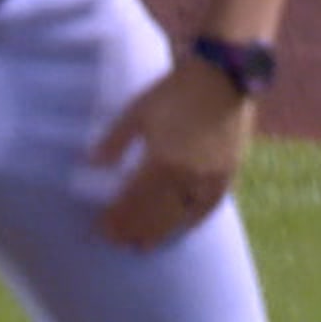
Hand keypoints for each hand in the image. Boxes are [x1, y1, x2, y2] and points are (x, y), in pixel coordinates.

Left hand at [88, 58, 257, 250]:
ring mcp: (210, 177)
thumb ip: (115, 140)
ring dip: (160, 232)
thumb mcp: (138, 111)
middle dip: (135, 229)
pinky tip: (181, 230)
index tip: (102, 229)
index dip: (119, 217)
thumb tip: (92, 163)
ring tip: (143, 245)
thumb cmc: (174, 90)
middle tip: (118, 242)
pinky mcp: (228, 173)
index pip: (135, 200)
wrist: (221, 76)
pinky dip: (193, 222)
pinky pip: (208, 208)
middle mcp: (188, 176)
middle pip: (156, 213)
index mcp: (163, 161)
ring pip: (181, 215)